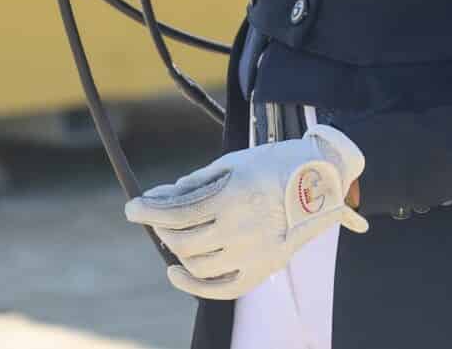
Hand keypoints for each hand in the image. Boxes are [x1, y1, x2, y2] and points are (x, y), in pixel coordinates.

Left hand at [124, 124, 367, 299]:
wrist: (319, 183)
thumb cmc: (273, 165)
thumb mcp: (232, 163)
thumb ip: (196, 183)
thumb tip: (161, 198)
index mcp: (233, 196)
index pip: (178, 211)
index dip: (150, 210)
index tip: (131, 207)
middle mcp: (241, 229)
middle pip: (183, 239)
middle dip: (160, 228)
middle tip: (153, 217)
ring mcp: (252, 254)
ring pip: (197, 264)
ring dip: (176, 250)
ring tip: (170, 235)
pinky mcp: (261, 271)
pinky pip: (220, 287)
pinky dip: (193, 284)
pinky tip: (176, 272)